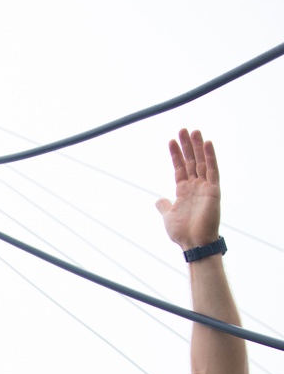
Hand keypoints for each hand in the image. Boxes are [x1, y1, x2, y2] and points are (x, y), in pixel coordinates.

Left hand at [155, 128, 220, 250]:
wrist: (194, 243)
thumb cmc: (183, 233)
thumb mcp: (168, 217)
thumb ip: (164, 206)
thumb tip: (159, 200)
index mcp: (184, 191)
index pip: (180, 167)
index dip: (176, 155)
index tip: (171, 141)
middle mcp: (195, 186)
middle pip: (191, 161)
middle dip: (187, 146)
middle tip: (183, 129)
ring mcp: (205, 187)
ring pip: (202, 162)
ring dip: (198, 146)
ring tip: (194, 131)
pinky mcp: (214, 190)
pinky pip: (212, 170)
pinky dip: (210, 156)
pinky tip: (207, 143)